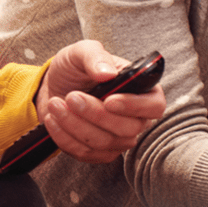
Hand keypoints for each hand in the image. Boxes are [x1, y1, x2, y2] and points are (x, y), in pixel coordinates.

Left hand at [36, 40, 163, 162]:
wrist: (53, 87)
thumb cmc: (75, 69)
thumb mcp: (81, 52)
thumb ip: (95, 56)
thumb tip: (107, 73)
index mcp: (141, 90)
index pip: (154, 106)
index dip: (134, 106)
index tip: (109, 100)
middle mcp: (136, 118)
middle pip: (128, 129)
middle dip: (95, 114)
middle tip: (71, 96)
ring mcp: (118, 138)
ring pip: (105, 143)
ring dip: (75, 125)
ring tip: (55, 104)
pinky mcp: (99, 152)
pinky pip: (87, 154)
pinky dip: (65, 137)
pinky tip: (52, 118)